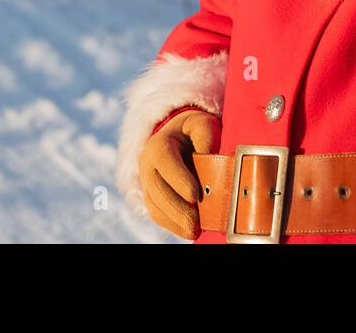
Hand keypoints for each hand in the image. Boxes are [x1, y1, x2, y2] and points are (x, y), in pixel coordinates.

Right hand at [138, 108, 221, 239]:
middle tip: (195, 222)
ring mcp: (147, 182)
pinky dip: (172, 225)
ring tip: (194, 230)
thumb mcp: (200, 124)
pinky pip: (157, 214)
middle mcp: (147, 164)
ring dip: (174, 221)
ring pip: (155, 205)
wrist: (178, 137)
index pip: (165, 162)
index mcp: (159, 144)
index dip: (179, 179)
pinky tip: (187, 232)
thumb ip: (205, 135)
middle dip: (177, 208)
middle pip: (157, 189)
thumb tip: (209, 154)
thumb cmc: (193, 132)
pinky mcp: (151, 197)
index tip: (195, 195)